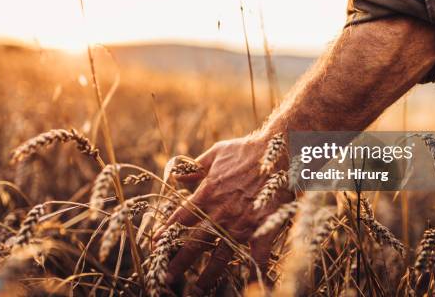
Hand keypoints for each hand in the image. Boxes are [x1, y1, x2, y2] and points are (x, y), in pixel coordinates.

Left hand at [158, 132, 291, 294]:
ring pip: (220, 257)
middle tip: (167, 278)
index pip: (180, 220)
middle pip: (194, 244)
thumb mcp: (215, 154)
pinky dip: (253, 271)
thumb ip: (194, 168)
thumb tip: (175, 177)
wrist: (278, 150)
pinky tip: (251, 283)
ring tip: (198, 289)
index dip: (166, 234)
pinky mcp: (262, 229)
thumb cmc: (247, 150)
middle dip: (179, 263)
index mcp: (207, 195)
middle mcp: (220, 214)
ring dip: (208, 275)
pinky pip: (256, 256)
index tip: (156, 247)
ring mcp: (242, 225)